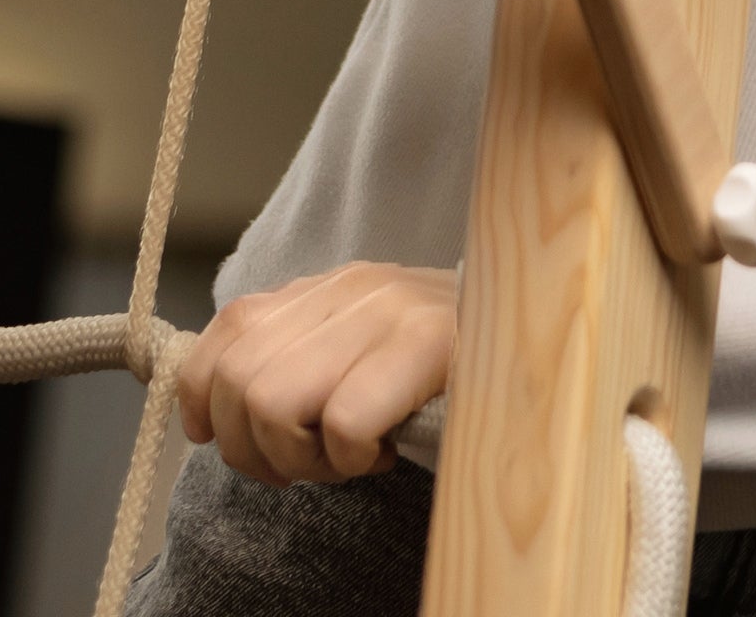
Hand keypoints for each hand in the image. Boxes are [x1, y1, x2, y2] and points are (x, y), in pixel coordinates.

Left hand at [175, 263, 454, 486]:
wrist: (550, 336)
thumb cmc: (448, 372)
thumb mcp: (363, 350)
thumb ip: (299, 358)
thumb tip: (217, 409)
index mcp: (325, 288)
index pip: (223, 333)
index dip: (205, 400)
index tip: (229, 440)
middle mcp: (348, 288)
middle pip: (237, 381)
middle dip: (254, 450)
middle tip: (306, 467)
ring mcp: (387, 310)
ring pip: (272, 402)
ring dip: (301, 457)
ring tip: (345, 460)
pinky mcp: (427, 343)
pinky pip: (341, 420)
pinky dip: (349, 457)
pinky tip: (382, 456)